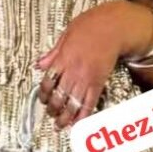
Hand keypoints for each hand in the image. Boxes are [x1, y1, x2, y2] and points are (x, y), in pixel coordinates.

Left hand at [34, 1, 128, 129]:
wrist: (113, 26)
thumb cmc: (90, 26)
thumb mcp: (65, 35)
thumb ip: (53, 53)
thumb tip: (39, 64)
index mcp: (62, 58)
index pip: (47, 81)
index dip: (43, 94)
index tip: (42, 99)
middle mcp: (73, 71)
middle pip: (59, 96)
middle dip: (53, 109)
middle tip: (51, 115)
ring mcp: (86, 78)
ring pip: (72, 103)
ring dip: (65, 116)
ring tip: (61, 125)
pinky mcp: (99, 82)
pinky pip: (90, 102)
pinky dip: (84, 114)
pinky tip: (79, 122)